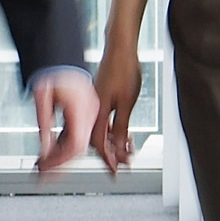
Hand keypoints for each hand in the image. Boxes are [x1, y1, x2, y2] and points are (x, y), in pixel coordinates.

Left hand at [27, 69, 99, 175]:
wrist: (62, 58)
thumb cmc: (53, 73)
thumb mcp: (42, 99)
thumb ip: (44, 125)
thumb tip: (45, 149)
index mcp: (82, 111)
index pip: (75, 145)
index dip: (60, 161)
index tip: (46, 170)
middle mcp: (91, 114)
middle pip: (79, 148)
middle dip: (61, 164)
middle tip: (43, 174)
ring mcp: (91, 114)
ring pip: (80, 143)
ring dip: (62, 156)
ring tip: (45, 165)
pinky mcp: (86, 113)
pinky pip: (79, 135)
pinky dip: (65, 146)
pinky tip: (52, 152)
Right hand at [88, 42, 145, 172]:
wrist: (120, 49)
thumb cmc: (124, 70)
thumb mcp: (127, 102)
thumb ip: (121, 126)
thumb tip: (118, 147)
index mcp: (96, 111)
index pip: (98, 143)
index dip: (107, 159)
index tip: (115, 171)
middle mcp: (92, 109)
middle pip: (97, 139)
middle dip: (110, 154)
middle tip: (121, 165)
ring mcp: (96, 103)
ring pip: (101, 130)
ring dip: (113, 143)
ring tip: (126, 152)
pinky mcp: (101, 98)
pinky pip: (103, 120)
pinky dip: (112, 130)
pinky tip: (122, 134)